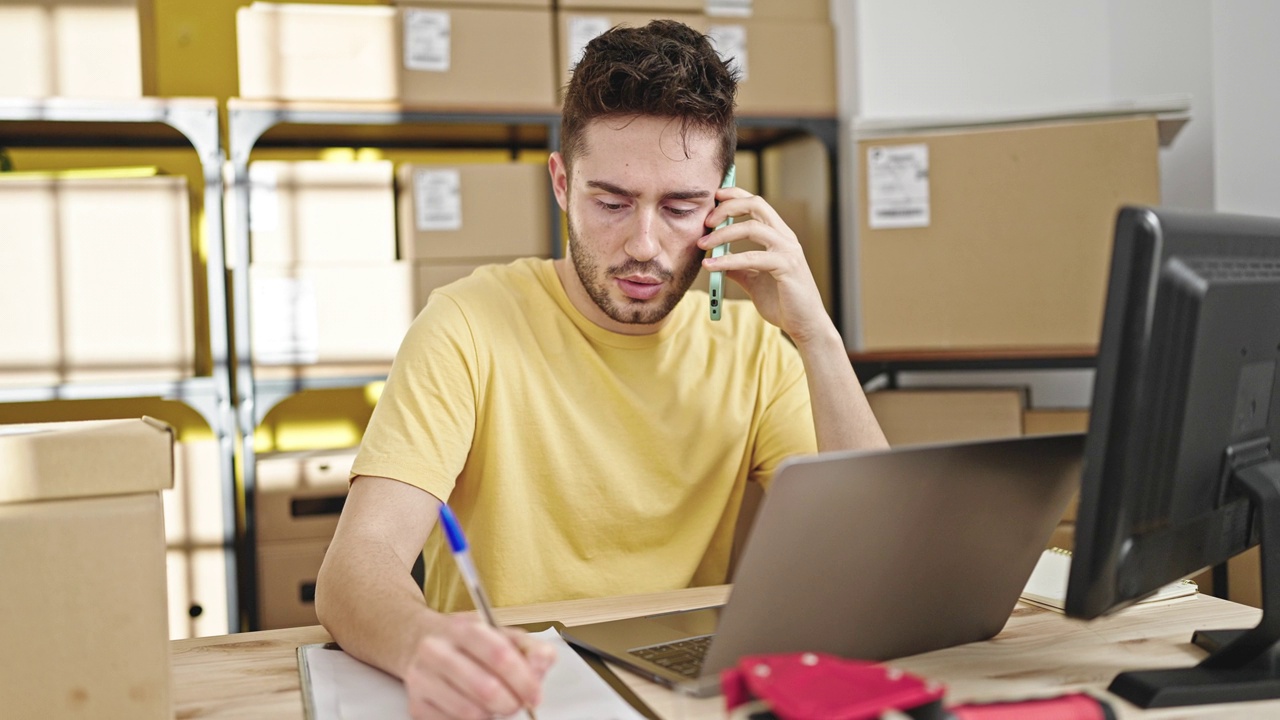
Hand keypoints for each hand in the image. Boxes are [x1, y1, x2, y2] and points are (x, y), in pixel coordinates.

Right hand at [403, 615, 556, 718]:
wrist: (417, 640)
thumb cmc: (466, 641)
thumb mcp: (500, 632)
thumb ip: (529, 648)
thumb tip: (542, 664)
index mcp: (462, 628)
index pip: (499, 655)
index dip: (523, 679)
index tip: (534, 694)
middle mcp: (436, 650)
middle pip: (485, 689)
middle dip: (510, 703)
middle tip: (516, 704)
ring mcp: (422, 678)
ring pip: (469, 713)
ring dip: (492, 715)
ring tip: (495, 705)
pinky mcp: (415, 704)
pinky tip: (474, 709)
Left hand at [699, 188, 832, 344]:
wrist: (805, 325)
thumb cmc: (782, 302)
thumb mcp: (753, 281)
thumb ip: (738, 267)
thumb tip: (714, 259)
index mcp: (779, 236)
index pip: (757, 204)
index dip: (735, 195)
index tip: (714, 199)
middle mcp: (785, 238)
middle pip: (756, 205)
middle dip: (728, 207)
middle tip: (706, 221)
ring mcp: (788, 251)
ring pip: (752, 228)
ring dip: (723, 234)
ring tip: (702, 244)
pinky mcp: (787, 267)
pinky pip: (752, 257)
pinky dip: (728, 259)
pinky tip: (711, 266)